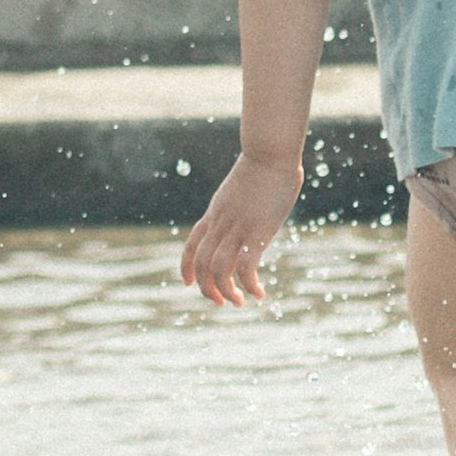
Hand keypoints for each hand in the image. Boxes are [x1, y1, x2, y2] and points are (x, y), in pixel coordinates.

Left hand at [178, 150, 301, 305]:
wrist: (269, 152)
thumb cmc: (264, 166)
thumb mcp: (243, 189)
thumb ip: (242, 204)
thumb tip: (253, 206)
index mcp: (216, 213)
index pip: (192, 244)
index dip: (186, 267)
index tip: (188, 284)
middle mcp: (221, 223)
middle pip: (202, 262)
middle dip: (207, 288)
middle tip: (221, 303)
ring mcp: (237, 227)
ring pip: (218, 268)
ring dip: (226, 291)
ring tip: (238, 302)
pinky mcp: (256, 231)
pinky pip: (246, 266)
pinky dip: (250, 285)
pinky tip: (260, 293)